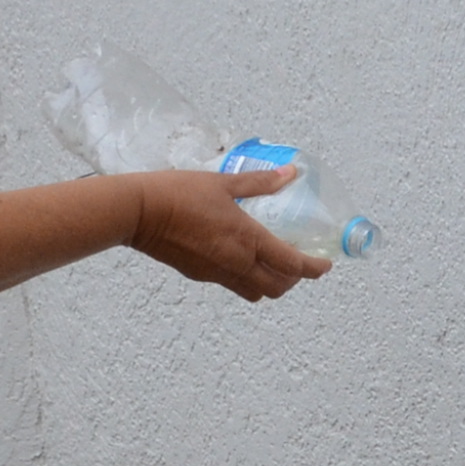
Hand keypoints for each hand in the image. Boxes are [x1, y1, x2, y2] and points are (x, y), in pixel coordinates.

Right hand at [128, 168, 326, 301]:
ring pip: (257, 292)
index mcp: (248, 241)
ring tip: (273, 263)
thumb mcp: (224, 183)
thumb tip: (290, 174)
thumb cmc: (179, 193)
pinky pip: (234, 285)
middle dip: (294, 279)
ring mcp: (218, 274)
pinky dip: (247, 278)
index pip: (293, 265)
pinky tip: (241, 256)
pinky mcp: (201, 276)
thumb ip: (260, 182)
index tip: (325, 264)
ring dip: (271, 282)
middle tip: (299, 262)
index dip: (314, 268)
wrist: (139, 212)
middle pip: (279, 287)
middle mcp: (237, 264)